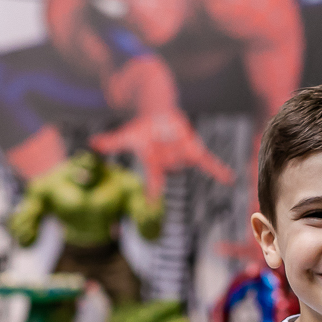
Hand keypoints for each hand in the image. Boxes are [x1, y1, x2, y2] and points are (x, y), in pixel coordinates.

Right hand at [92, 110, 233, 200]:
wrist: (158, 116)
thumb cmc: (143, 130)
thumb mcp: (128, 135)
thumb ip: (112, 142)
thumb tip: (93, 142)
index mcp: (154, 166)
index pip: (153, 183)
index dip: (153, 193)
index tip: (152, 205)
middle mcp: (169, 165)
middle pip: (172, 165)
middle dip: (167, 151)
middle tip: (158, 138)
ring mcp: (182, 158)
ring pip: (184, 158)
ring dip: (178, 146)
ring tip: (167, 133)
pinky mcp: (193, 150)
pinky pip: (207, 162)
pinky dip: (217, 170)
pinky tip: (229, 179)